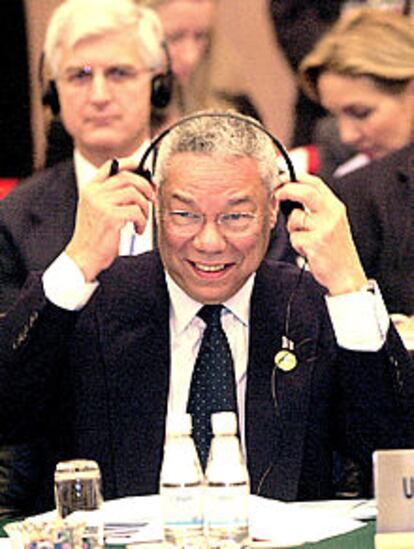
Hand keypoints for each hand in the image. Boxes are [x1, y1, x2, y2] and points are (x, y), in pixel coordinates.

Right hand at [66, 158, 154, 281]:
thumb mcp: (98, 210)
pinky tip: (137, 230)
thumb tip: (140, 183)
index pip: (112, 165)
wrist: (83, 257)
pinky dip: (142, 222)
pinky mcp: (110, 217)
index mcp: (90, 189)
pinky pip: (136, 211)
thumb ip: (112, 195)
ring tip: (141, 221)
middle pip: (128, 177)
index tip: (145, 170)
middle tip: (151, 198)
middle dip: (145, 187)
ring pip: (135, 194)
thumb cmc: (94, 237)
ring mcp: (101, 204)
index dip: (131, 163)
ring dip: (144, 208)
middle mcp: (94, 193)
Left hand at [275, 173, 367, 295]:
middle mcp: (332, 215)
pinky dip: (297, 244)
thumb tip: (290, 192)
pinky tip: (308, 251)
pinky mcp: (316, 243)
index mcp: (336, 207)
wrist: (346, 275)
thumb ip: (316, 208)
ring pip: (295, 218)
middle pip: (305, 192)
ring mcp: (325, 229)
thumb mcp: (331, 223)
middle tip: (277, 195)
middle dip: (287, 190)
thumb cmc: (334, 249)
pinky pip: (294, 238)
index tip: (281, 179)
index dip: (295, 177)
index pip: (315, 183)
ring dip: (293, 229)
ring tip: (304, 239)